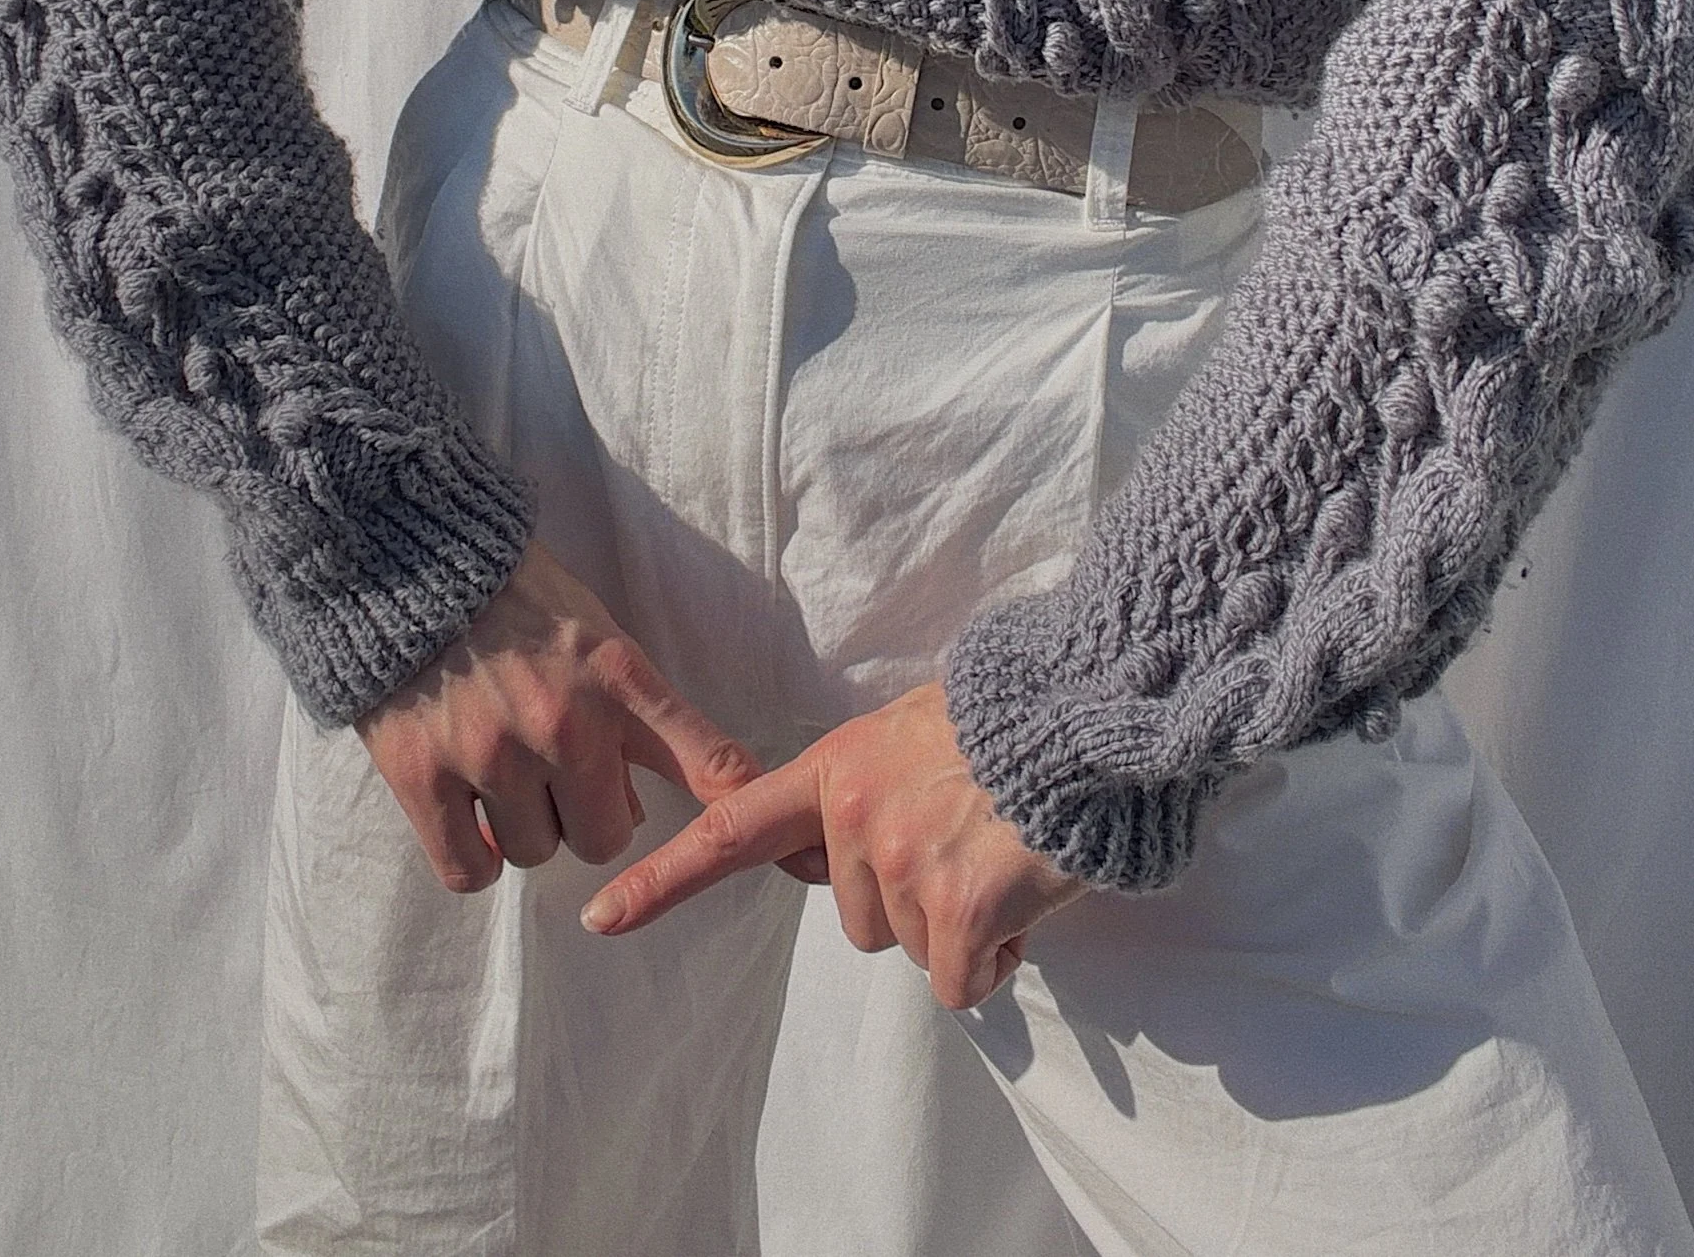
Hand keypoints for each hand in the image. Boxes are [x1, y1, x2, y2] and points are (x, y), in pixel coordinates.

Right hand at [356, 538, 762, 893]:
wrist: (411, 567)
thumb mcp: (600, 633)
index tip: (777, 844)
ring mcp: (490, 752)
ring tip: (501, 768)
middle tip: (555, 770)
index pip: (698, 754)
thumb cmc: (517, 601)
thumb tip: (657, 800)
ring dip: (524, 828)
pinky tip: (469, 811)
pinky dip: (473, 854)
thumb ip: (636, 711)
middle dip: (587, 813)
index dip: (734, 801)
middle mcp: (562, 721)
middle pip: (607, 835)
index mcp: (616, 676)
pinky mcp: (423, 777)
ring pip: (536, 853)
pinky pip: (471, 871)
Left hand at [579, 681, 1085, 1009]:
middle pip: (857, 915)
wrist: (1090, 712)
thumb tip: (844, 854)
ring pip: (911, 946)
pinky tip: (1021, 895)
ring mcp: (904, 861)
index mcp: (837, 768)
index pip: (732, 827)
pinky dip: (994, 958)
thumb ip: (866, 787)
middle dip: (910, 898)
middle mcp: (855, 815)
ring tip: (1001, 853)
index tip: (603, 916)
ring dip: (957, 924)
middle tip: (966, 839)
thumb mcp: (914, 729)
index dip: (666, 878)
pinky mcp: (958, 907)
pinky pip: (960, 981)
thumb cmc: (1015, 719)